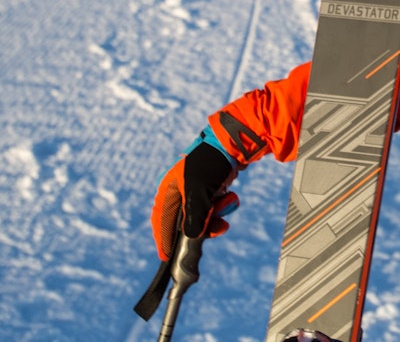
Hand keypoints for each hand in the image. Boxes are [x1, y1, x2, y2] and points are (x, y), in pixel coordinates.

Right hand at [151, 127, 239, 259]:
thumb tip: (191, 238)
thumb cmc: (212, 164)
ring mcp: (197, 187)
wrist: (236, 141)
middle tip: (219, 227)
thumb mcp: (199, 194)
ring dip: (218, 212)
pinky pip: (216, 205)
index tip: (166, 257)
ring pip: (204, 214)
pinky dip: (223, 204)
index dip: (163, 238)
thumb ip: (194, 218)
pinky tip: (231, 196)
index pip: (162, 219)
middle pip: (187, 220)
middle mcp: (180, 189)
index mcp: (169, 188)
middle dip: (205, 224)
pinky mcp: (212, 185)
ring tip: (230, 200)